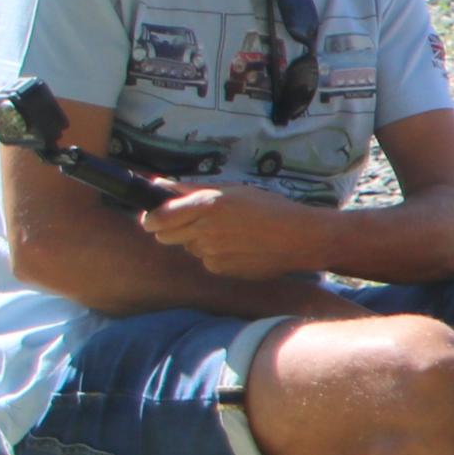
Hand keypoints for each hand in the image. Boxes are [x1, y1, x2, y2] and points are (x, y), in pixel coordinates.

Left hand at [139, 179, 326, 280]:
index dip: (152, 217)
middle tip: (197, 222)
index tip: (154, 216)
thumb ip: (193, 189)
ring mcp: (211, 254)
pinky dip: (215, 254)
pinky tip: (238, 247)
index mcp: (206, 205)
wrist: (300, 238)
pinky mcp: (220, 270)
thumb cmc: (270, 208)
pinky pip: (206, 261)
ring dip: (198, 240)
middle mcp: (204, 231)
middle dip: (172, 228)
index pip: (157, 218)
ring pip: (188, 247)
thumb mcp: (233, 190)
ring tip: (228, 232)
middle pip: (165, 236)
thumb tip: (160, 185)